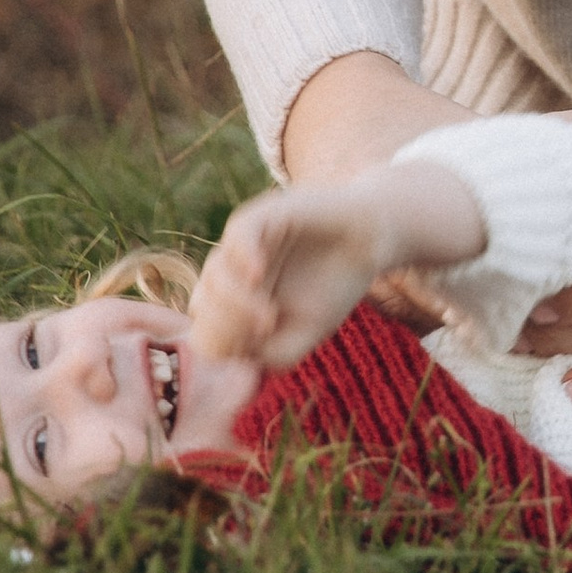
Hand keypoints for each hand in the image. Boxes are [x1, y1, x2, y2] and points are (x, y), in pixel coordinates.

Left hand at [191, 159, 486, 370]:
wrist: (370, 240)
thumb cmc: (334, 287)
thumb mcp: (306, 334)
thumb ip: (274, 354)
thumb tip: (242, 356)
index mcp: (234, 303)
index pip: (206, 334)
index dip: (227, 348)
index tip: (262, 349)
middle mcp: (230, 273)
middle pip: (201, 309)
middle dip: (228, 329)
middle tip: (266, 331)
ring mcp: (241, 243)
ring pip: (214, 277)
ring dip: (236, 304)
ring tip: (269, 316)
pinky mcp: (261, 216)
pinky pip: (236, 237)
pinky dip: (242, 258)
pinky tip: (259, 275)